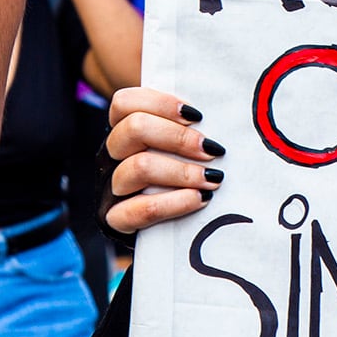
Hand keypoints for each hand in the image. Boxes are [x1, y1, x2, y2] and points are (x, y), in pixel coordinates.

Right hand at [103, 86, 224, 235]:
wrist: (172, 234)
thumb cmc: (182, 178)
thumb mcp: (179, 148)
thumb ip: (188, 127)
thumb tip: (226, 109)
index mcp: (122, 132)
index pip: (125, 102)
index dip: (161, 103)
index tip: (198, 116)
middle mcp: (110, 157)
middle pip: (133, 128)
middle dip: (179, 138)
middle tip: (213, 150)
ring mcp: (110, 188)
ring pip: (138, 167)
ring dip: (182, 172)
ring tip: (212, 179)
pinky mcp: (115, 220)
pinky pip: (141, 209)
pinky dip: (176, 203)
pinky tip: (201, 199)